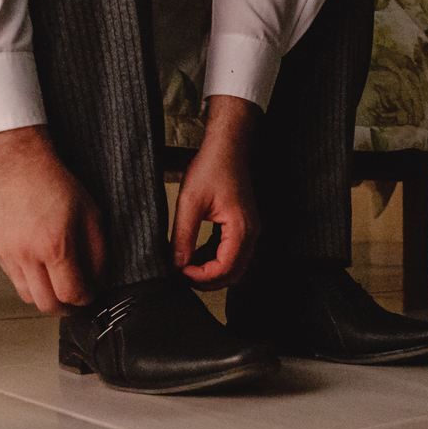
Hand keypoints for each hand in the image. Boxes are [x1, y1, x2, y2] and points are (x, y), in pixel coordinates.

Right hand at [0, 126, 105, 313]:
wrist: (19, 163)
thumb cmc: (56, 184)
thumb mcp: (92, 216)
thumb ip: (98, 253)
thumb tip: (98, 280)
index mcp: (55, 246)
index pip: (71, 294)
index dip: (86, 299)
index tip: (92, 293)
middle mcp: (28, 255)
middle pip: (46, 304)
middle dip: (66, 307)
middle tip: (78, 298)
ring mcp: (8, 254)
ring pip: (27, 296)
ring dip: (46, 296)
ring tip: (60, 285)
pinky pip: (14, 279)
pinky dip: (30, 281)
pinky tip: (42, 268)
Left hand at [172, 95, 258, 289]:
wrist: (227, 148)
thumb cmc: (212, 168)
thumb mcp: (189, 202)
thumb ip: (182, 236)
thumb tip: (176, 264)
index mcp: (241, 228)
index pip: (225, 269)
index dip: (201, 277)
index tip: (179, 271)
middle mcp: (251, 233)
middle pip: (233, 274)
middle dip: (207, 280)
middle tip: (182, 275)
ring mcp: (249, 231)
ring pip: (234, 267)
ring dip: (211, 272)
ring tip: (186, 267)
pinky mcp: (243, 227)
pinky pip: (232, 254)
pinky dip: (215, 261)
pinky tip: (195, 255)